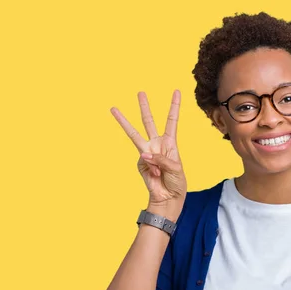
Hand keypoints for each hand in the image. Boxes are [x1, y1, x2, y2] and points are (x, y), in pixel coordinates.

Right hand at [110, 90, 186, 207]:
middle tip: (140, 92)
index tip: (177, 91)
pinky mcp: (140, 163)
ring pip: (134, 134)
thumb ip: (161, 159)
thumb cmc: (176, 182)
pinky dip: (151, 168)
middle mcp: (157, 144)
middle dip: (144, 107)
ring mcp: (147, 153)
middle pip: (149, 122)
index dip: (174, 106)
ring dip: (123, 121)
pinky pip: (144, 162)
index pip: (171, 120)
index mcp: (170, 142)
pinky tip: (156, 174)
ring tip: (113, 109)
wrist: (168, 198)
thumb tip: (144, 154)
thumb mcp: (175, 168)